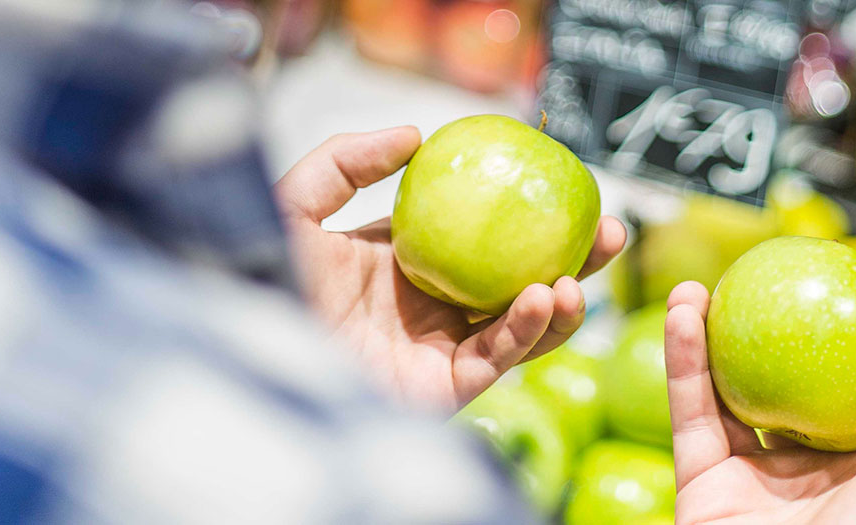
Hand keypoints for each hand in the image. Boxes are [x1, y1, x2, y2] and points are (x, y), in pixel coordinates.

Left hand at [274, 126, 625, 412]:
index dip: (526, 215)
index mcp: (406, 263)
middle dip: (570, 259)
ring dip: (562, 302)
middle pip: (517, 280)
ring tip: (580, 273)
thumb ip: (349, 160)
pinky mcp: (442, 389)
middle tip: (608, 230)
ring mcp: (439, 349)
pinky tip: (543, 297)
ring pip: (521, 326)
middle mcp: (431, 307)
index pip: (481, 236)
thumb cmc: (259, 277)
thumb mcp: (297, 203)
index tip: (564, 187)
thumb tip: (415, 134)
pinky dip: (527, 330)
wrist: (247, 348)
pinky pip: (497, 357)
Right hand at [664, 281, 855, 523]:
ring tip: (694, 288)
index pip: (848, 381)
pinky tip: (683, 316)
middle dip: (756, 329)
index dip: (832, 330)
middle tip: (745, 280)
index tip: (820, 279)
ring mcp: (751, 474)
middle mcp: (807, 465)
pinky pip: (690, 412)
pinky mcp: (701, 481)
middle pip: (777, 379)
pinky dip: (680, 361)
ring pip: (722, 390)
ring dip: (704, 336)